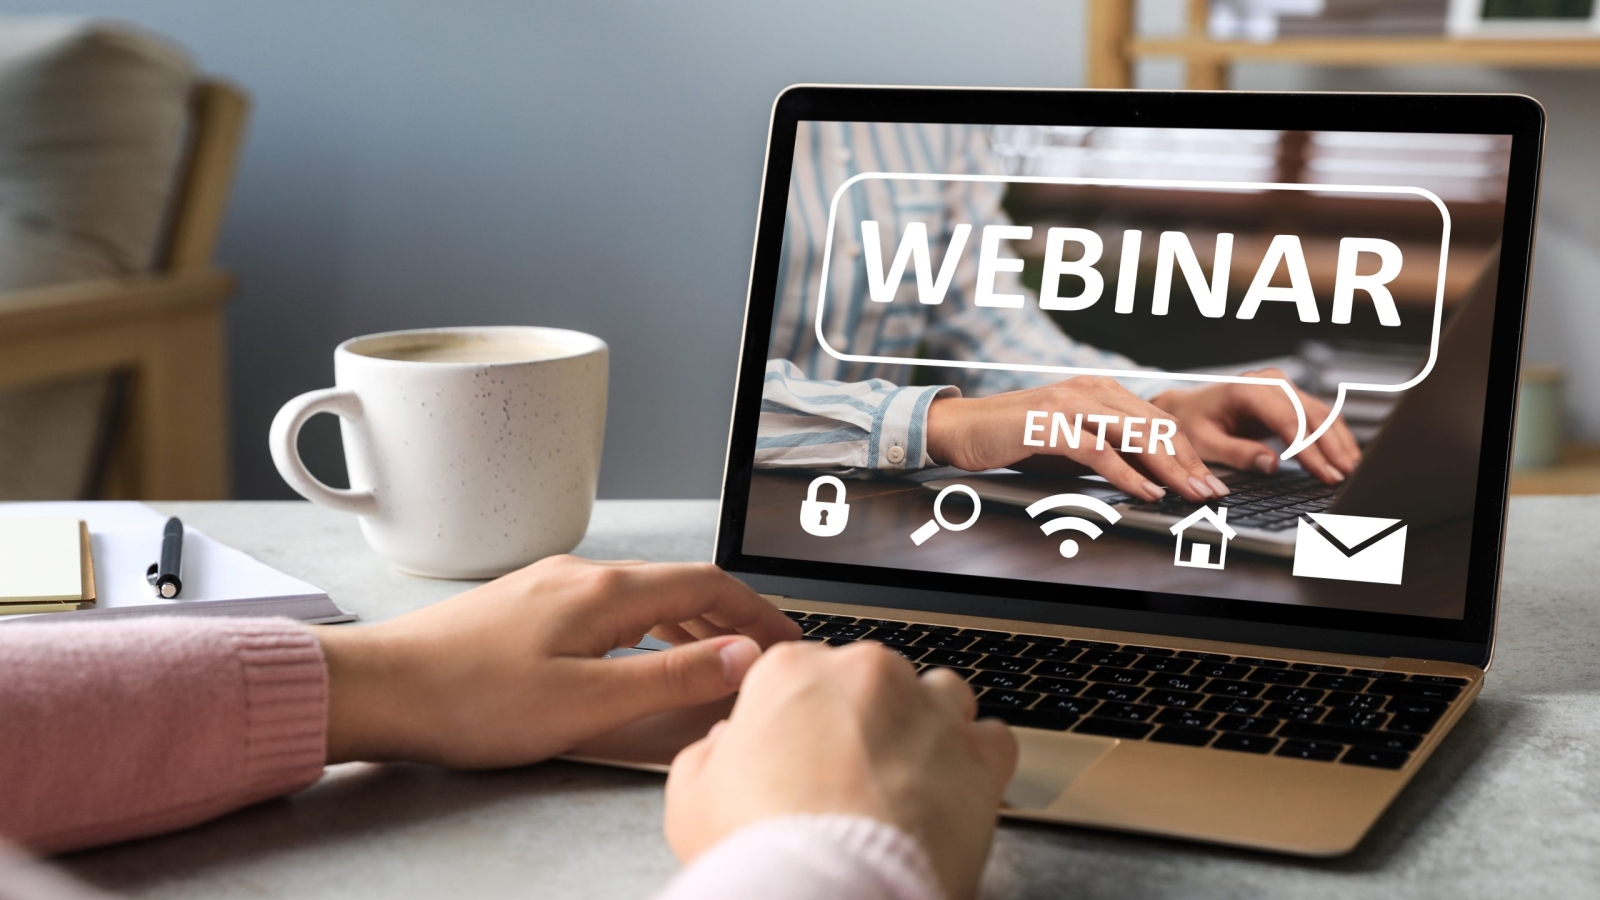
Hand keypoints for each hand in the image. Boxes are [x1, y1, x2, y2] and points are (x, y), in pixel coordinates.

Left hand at [315, 556, 799, 767]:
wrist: (378, 688)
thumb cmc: (470, 701)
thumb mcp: (586, 703)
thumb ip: (671, 679)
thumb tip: (741, 658)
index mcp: (603, 592)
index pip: (708, 584)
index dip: (756, 613)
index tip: (788, 641)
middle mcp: (580, 574)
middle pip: (679, 582)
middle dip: (730, 615)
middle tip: (761, 654)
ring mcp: (549, 584)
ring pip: (642, 592)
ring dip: (688, 619)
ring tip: (715, 656)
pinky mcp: (525, 603)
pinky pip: (608, 604)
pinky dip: (646, 623)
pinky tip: (639, 653)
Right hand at [664, 641, 1016, 899]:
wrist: (830, 896)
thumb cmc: (761, 849)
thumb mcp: (692, 796)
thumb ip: (711, 752)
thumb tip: (727, 744)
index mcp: (792, 672)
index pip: (804, 671)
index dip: (805, 716)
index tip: (808, 750)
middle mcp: (864, 672)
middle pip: (874, 679)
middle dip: (869, 718)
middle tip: (854, 776)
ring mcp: (928, 707)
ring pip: (940, 694)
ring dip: (928, 727)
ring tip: (910, 782)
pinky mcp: (980, 752)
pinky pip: (993, 737)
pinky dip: (978, 762)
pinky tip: (955, 794)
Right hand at [926, 375, 1225, 501]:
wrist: (961, 428)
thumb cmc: (1015, 439)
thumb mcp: (1070, 445)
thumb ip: (1107, 452)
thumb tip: (1151, 478)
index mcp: (1101, 390)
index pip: (1158, 421)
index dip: (1189, 453)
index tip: (1210, 481)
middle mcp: (1091, 389)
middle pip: (1155, 426)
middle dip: (1189, 462)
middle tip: (1212, 493)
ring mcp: (1070, 403)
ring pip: (1135, 435)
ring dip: (1168, 469)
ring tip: (1191, 495)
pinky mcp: (1050, 423)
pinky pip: (1099, 451)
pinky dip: (1127, 474)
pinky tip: (1147, 492)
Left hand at [1151, 368, 1359, 484]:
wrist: (1188, 406)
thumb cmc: (1193, 423)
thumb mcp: (1206, 443)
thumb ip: (1238, 454)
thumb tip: (1273, 464)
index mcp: (1247, 390)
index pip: (1288, 420)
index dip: (1309, 449)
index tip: (1325, 473)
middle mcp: (1269, 381)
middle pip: (1311, 414)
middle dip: (1331, 448)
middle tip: (1345, 476)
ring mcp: (1282, 385)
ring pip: (1321, 412)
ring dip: (1338, 441)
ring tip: (1350, 469)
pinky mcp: (1289, 394)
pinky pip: (1317, 414)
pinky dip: (1333, 435)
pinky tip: (1344, 454)